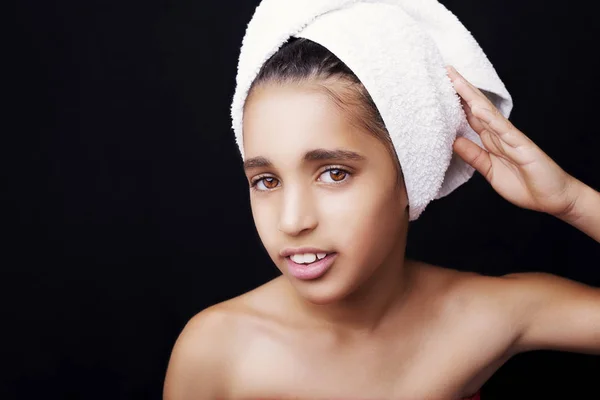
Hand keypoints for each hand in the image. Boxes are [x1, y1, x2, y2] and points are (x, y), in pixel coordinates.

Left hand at [446, 65, 580, 217]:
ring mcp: (512, 139)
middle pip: (477, 108)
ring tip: (456, 81)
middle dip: (462, 90)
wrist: (552, 198)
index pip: (471, 116)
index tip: (442, 86)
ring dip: (471, 97)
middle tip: (446, 70)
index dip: (457, 102)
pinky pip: (504, 131)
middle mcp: (500, 135)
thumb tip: (453, 142)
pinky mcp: (522, 147)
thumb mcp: (489, 170)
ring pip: (488, 113)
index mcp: (492, 140)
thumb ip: (473, 156)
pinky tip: (477, 109)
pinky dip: (490, 119)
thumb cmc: (524, 184)